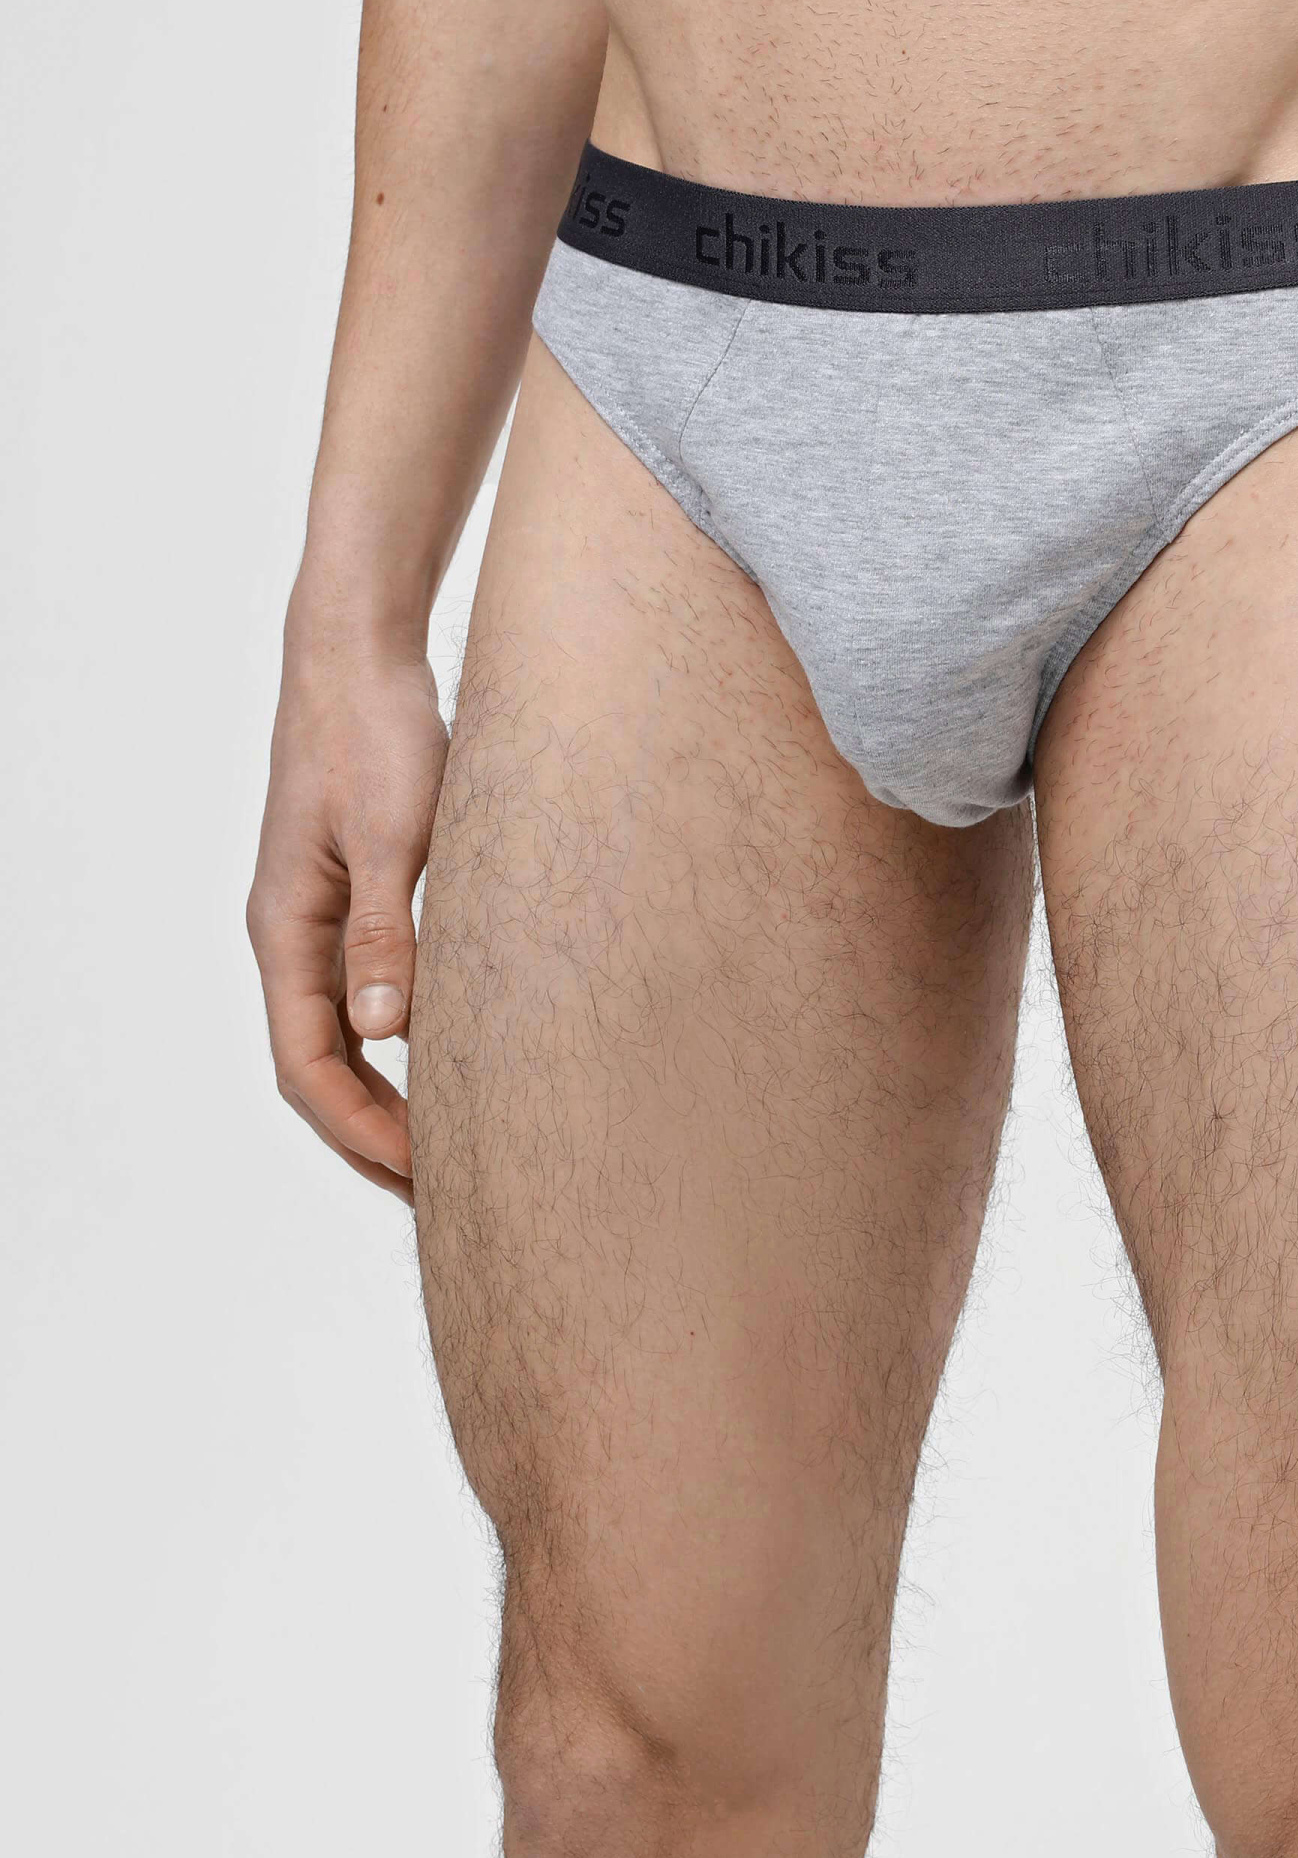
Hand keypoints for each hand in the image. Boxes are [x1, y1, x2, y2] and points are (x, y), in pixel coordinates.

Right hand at [247, 624, 448, 1195]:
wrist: (359, 659)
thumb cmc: (376, 735)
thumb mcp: (395, 835)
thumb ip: (391, 933)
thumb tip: (385, 1033)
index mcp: (287, 930)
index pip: (308, 1065)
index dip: (360, 1128)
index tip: (421, 1176)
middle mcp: (295, 936)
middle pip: (319, 1068)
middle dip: (371, 1136)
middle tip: (442, 1198)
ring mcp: (322, 921)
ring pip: (342, 1039)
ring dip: (386, 1098)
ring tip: (448, 1151)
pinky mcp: (357, 900)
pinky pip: (366, 997)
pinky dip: (400, 1046)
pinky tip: (451, 1068)